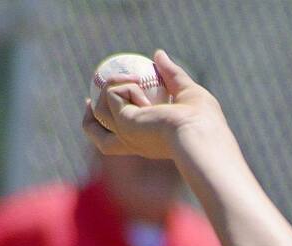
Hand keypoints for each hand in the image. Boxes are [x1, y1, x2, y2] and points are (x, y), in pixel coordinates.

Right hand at [83, 50, 227, 160]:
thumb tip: (158, 55)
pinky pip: (112, 95)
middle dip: (90, 121)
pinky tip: (139, 86)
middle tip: (89, 98)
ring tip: (134, 77)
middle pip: (102, 141)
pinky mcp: (122, 125)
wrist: (199, 133)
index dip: (117, 122)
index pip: (127, 136)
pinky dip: (123, 85)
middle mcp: (135, 144)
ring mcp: (126, 136)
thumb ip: (172, 75)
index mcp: (151, 141)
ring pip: (99, 115)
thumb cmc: (202, 120)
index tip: (111, 102)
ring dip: (112, 86)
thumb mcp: (188, 92)